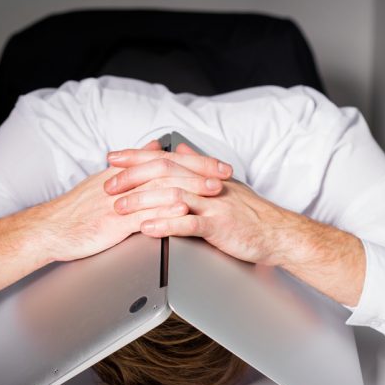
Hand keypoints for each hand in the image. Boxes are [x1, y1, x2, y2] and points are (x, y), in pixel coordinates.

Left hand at [107, 143, 365, 305]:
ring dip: (142, 200)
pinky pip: (188, 224)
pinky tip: (147, 228)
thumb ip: (197, 167)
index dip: (136, 157)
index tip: (112, 158)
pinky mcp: (219, 226)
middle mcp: (206, 184)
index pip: (165, 158)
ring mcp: (213, 204)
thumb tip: (179, 151)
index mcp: (203, 175)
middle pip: (163, 172)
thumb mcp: (222, 184)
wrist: (276, 232)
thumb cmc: (248, 213)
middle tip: (108, 184)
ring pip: (172, 195)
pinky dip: (165, 224)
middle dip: (132, 177)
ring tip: (119, 207)